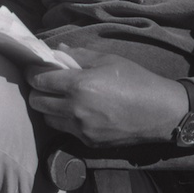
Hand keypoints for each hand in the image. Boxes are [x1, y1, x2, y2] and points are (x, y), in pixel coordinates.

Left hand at [26, 47, 188, 146]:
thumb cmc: (136, 80)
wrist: (159, 111)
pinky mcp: (88, 142)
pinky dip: (65, 120)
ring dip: (49, 107)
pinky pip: (65, 130)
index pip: (39, 80)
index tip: (36, 69)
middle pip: (37, 102)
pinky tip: (78, 111)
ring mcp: (81, 128)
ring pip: (47, 119)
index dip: (33, 72)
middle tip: (46, 83)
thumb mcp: (108, 59)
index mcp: (79, 85)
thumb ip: (78, 55)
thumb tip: (58, 50)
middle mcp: (75, 109)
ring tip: (60, 98)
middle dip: (37, 90)